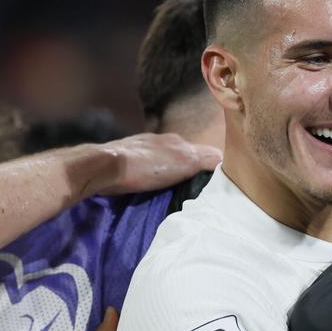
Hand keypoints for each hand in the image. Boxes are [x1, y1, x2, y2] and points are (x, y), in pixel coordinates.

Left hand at [93, 133, 220, 195]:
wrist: (105, 167)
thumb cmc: (147, 166)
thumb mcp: (185, 162)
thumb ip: (207, 159)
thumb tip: (226, 160)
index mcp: (178, 141)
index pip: (203, 152)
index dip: (210, 166)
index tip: (214, 183)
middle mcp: (162, 141)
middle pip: (185, 155)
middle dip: (191, 169)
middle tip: (196, 189)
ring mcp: (143, 148)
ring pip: (166, 161)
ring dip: (171, 172)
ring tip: (174, 190)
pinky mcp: (127, 158)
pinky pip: (148, 166)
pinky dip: (154, 174)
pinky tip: (151, 185)